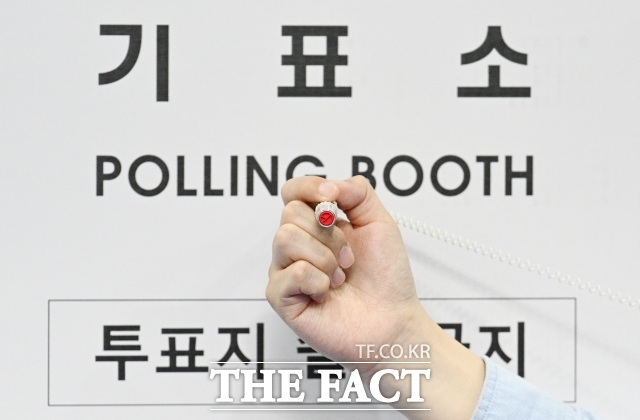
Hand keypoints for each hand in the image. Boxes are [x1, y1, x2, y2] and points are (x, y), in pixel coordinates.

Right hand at [266, 176, 424, 374]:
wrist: (392, 321)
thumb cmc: (386, 279)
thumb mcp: (380, 223)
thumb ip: (357, 193)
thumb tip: (329, 186)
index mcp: (317, 225)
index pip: (293, 191)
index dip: (309, 188)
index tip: (332, 199)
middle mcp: (298, 245)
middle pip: (290, 213)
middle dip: (330, 234)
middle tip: (348, 257)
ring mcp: (286, 271)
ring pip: (286, 238)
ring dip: (325, 257)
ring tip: (340, 277)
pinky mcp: (281, 297)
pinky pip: (292, 272)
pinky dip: (318, 281)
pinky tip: (327, 293)